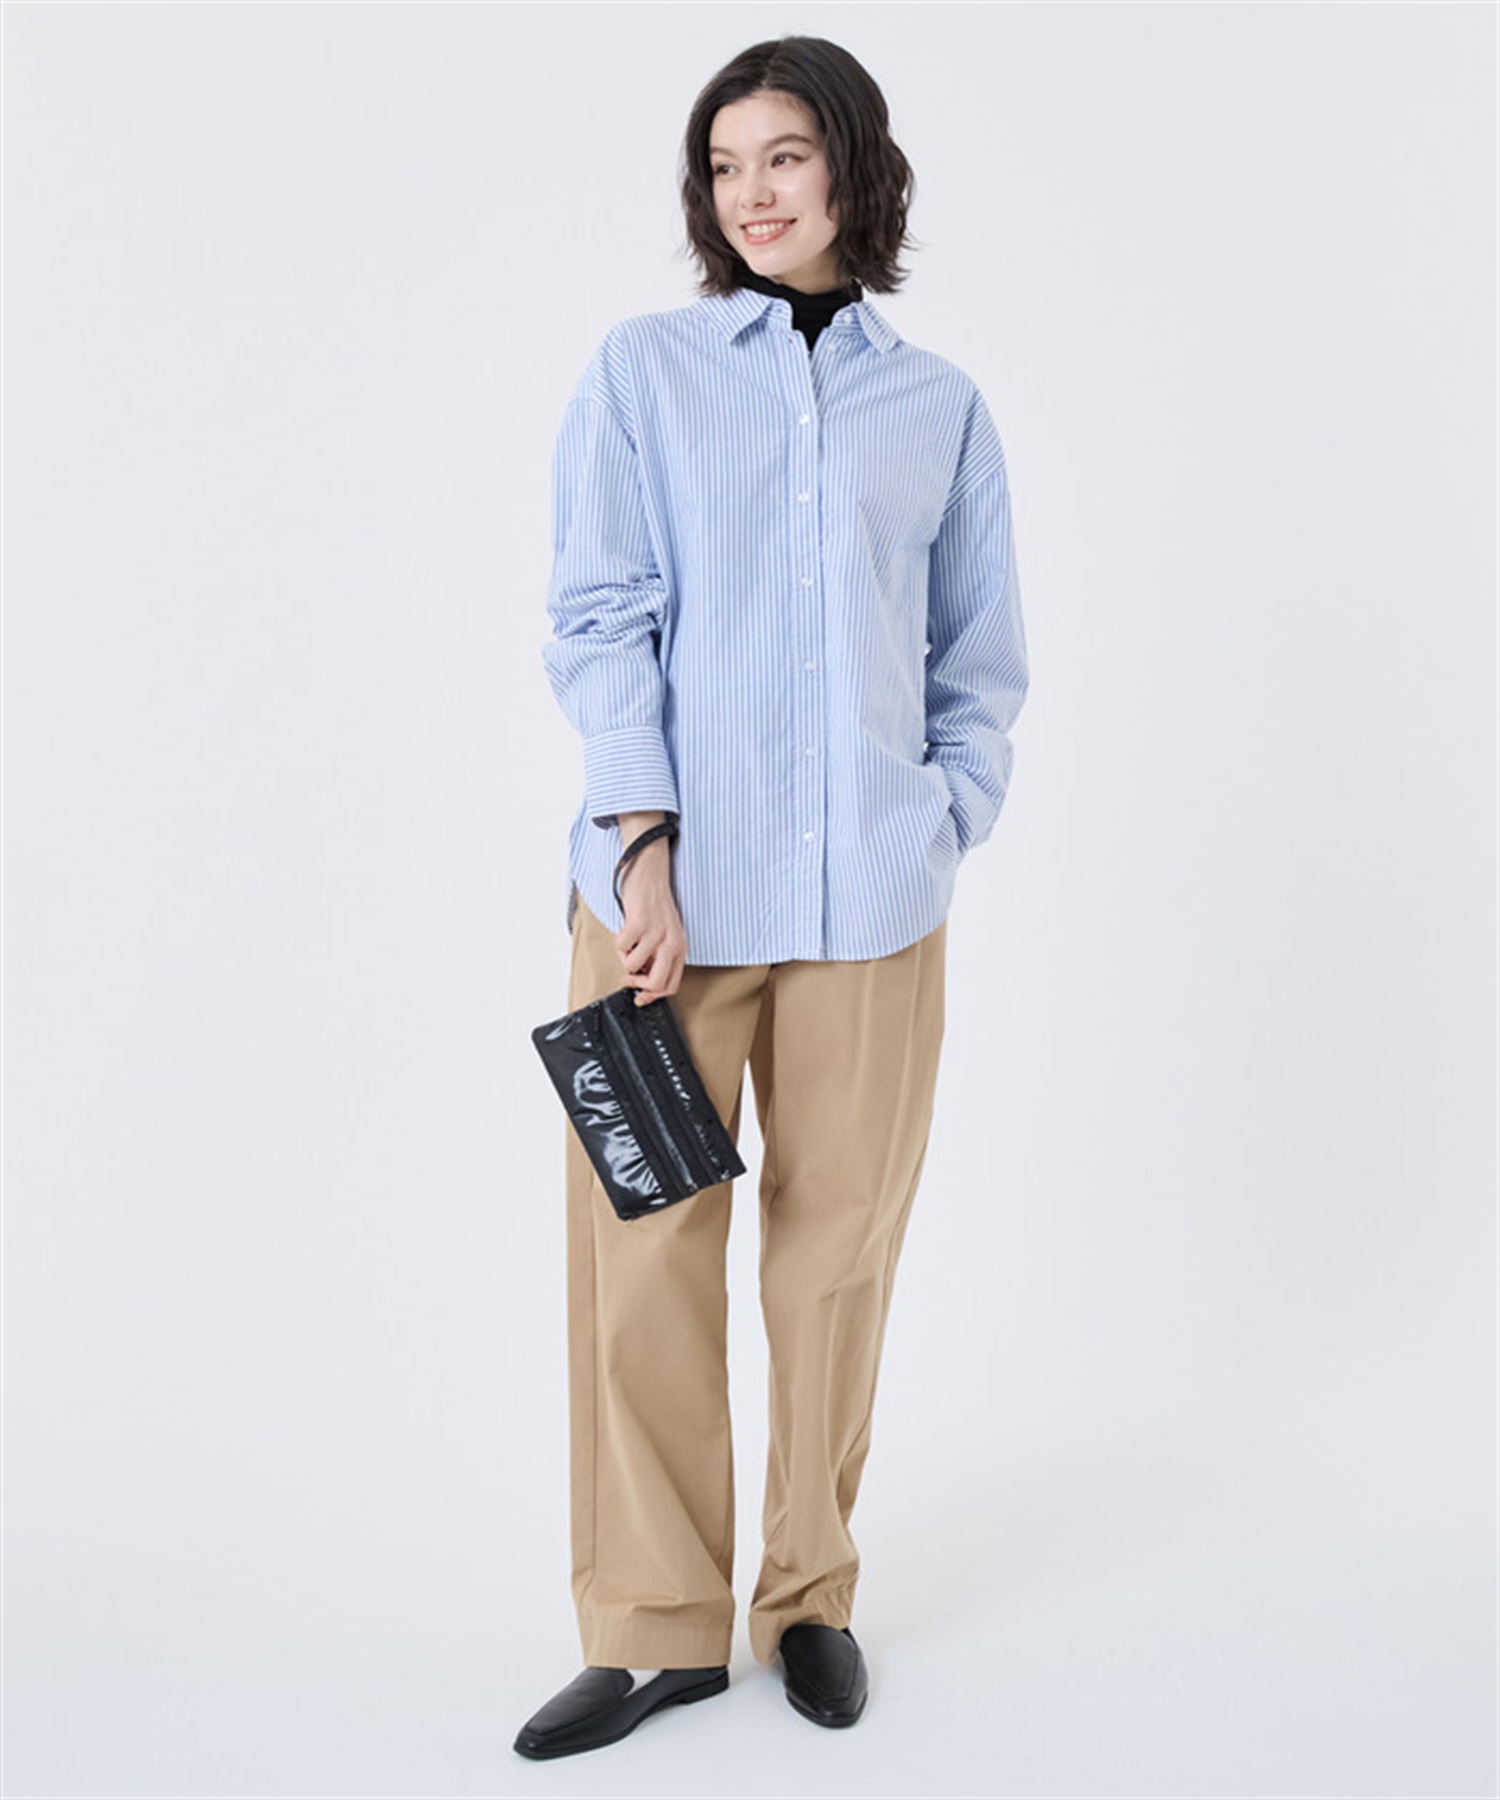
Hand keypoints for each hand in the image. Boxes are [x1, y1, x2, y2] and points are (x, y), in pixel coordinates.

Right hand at [614, 832, 686, 1002]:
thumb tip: (642, 982)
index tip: (639, 995)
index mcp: (680, 947)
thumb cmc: (654, 905)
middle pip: (656, 984)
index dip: (652, 995)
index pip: (671, 985)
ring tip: (628, 941)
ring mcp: (656, 933)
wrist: (650, 874)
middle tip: (628, 977)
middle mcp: (672, 942)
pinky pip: (621, 947)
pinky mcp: (640, 923)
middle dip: (637, 984)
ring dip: (623, 956)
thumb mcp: (665, 934)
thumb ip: (658, 957)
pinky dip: (618, 941)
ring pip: (632, 966)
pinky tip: (625, 928)